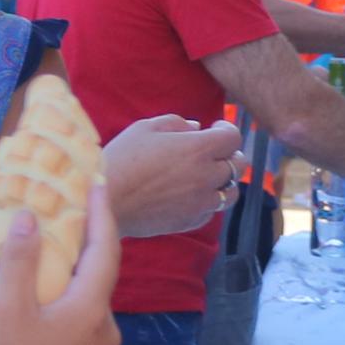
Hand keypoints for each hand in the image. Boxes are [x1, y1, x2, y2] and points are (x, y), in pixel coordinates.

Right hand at [0, 178, 121, 344]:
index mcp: (92, 310)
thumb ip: (19, 260)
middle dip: (52, 260)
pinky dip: (43, 320)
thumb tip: (28, 220)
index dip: (100, 214)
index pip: (104, 250)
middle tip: (25, 241)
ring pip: (71, 309)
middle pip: (84, 280)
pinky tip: (4, 324)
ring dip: (39, 294)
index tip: (97, 184)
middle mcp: (106, 332)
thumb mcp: (5, 309)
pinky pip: (68, 334)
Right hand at [100, 118, 241, 239]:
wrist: (106, 202)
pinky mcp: (191, 221)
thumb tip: (197, 127)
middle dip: (229, 155)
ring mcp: (201, 202)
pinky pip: (211, 211)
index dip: (227, 131)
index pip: (234, 139)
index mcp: (198, 149)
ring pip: (231, 193)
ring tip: (204, 176)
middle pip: (239, 165)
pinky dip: (207, 202)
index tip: (215, 129)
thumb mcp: (145, 128)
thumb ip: (176, 124)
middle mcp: (206, 176)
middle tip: (212, 152)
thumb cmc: (122, 159)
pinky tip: (189, 195)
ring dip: (222, 182)